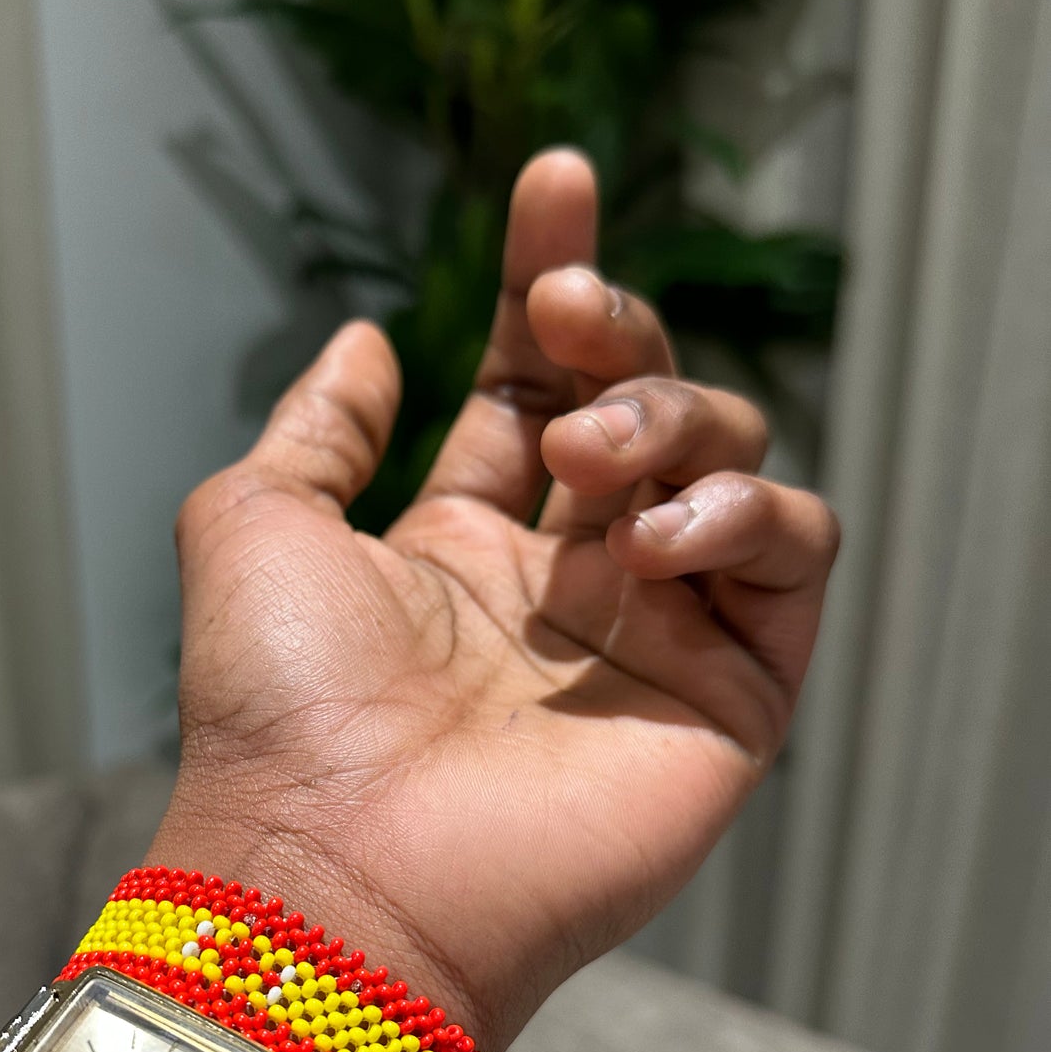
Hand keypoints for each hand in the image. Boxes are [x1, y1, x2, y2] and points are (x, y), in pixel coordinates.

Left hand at [152, 150, 838, 1051]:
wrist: (336, 869)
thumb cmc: (279, 713)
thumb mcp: (254, 527)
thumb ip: (317, 428)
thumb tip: (365, 341)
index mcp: (463, 548)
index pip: (531, 385)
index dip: (546, 282)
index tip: (550, 183)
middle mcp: (568, 585)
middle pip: (642, 404)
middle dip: (615, 331)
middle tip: (563, 316)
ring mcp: (656, 639)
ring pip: (731, 463)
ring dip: (671, 419)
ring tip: (590, 456)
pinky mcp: (731, 698)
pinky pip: (796, 559)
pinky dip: (750, 516)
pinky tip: (657, 538)